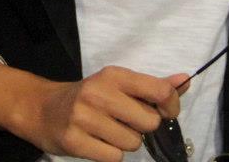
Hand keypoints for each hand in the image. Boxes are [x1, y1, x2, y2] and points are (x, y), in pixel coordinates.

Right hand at [0, 62, 188, 161]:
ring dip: (126, 142)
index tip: (166, 112)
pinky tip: (96, 142)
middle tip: (125, 121)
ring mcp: (84, 116)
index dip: (171, 106)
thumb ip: (153, 85)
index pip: (159, 91)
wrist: (43, 108)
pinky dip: (110, 154)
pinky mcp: (74, 140)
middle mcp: (99, 91)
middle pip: (149, 122)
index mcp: (114, 74)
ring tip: (107, 131)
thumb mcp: (118, 84)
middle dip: (143, 127)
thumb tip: (185, 80)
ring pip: (132, 143)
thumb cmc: (89, 96)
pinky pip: (114, 158)